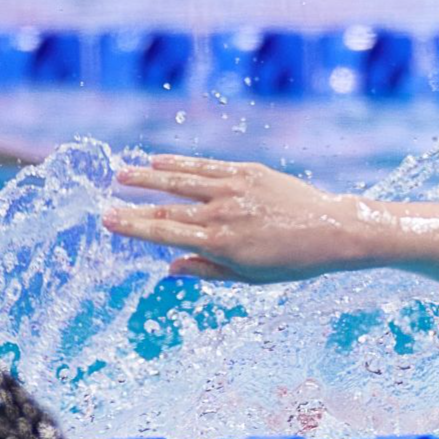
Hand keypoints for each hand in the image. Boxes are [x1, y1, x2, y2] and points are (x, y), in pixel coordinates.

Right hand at [107, 155, 350, 282]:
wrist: (331, 231)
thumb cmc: (291, 262)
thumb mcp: (249, 277)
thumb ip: (206, 270)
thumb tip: (169, 268)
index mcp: (220, 244)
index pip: (165, 233)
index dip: (134, 227)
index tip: (108, 221)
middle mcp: (222, 214)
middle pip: (168, 206)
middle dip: (134, 203)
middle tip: (107, 199)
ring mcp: (234, 189)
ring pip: (182, 180)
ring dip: (149, 175)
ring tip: (123, 173)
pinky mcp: (247, 172)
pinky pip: (206, 166)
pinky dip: (180, 164)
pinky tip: (159, 161)